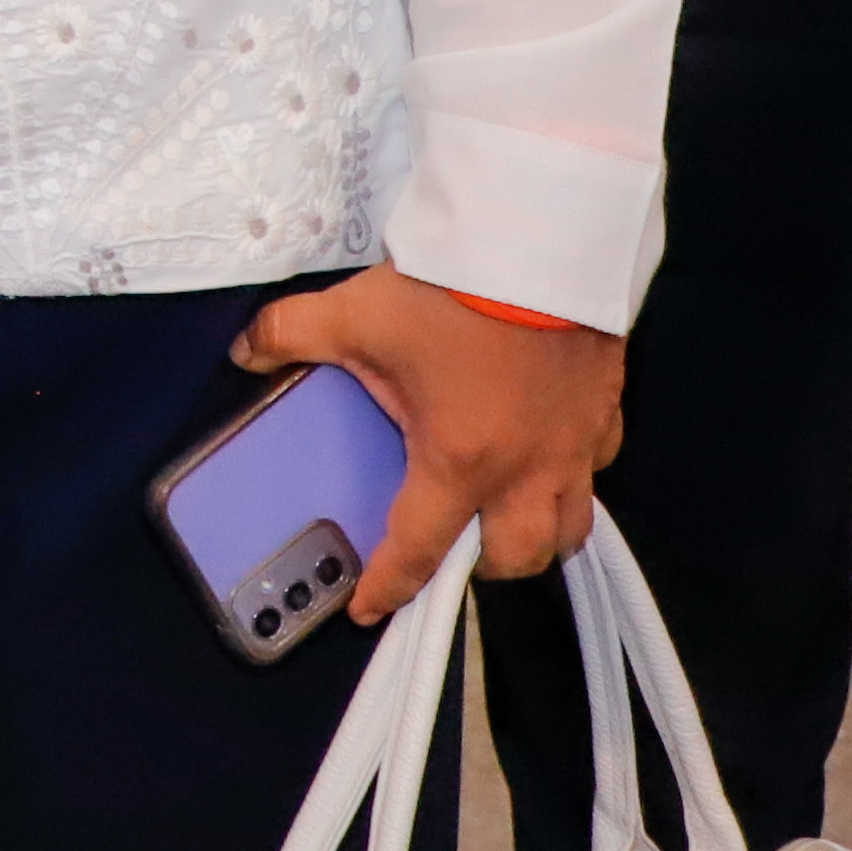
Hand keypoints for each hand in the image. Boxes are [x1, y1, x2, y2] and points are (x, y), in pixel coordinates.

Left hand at [236, 264, 624, 622]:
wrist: (543, 241)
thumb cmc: (450, 289)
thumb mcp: (352, 313)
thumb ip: (288, 336)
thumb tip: (243, 351)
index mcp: (459, 461)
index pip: (420, 548)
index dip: (390, 587)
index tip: (368, 609)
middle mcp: (527, 469)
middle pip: (518, 557)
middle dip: (482, 568)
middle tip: (449, 552)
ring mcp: (576, 444)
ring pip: (573, 526)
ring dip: (538, 536)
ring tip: (505, 521)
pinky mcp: (608, 410)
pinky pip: (597, 467)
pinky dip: (573, 477)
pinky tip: (548, 455)